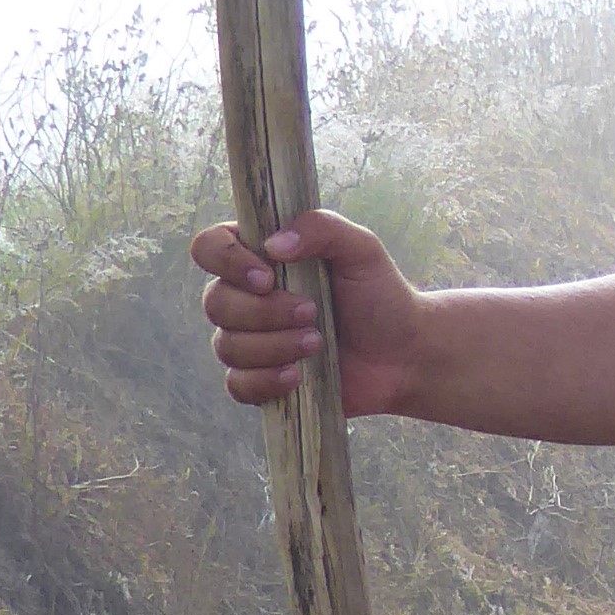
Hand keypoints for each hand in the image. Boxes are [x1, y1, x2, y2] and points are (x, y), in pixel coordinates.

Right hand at [192, 208, 423, 414]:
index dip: (227, 262)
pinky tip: (297, 376)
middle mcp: (246, 299)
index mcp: (259, 258)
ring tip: (318, 343)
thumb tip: (273, 244)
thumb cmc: (380, 296)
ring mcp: (251, 342)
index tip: (268, 276)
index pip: (209, 248)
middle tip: (313, 313)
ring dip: (275, 346)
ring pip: (227, 346)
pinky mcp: (263, 381)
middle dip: (266, 312)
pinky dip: (265, 382)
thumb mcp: (361, 249)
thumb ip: (322, 228)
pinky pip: (237, 385)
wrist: (405, 354)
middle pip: (216, 303)